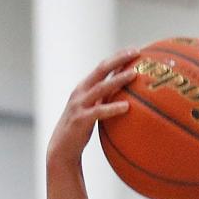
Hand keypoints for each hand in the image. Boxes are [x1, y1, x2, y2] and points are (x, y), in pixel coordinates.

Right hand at [46, 48, 139, 167]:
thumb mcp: (95, 110)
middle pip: (101, 70)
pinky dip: (113, 108)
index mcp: (85, 87)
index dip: (118, 57)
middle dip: (118, 59)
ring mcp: (79, 104)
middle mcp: (81, 91)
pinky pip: (99, 111)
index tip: (135, 50)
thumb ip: (107, 100)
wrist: (63, 148)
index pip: (102, 67)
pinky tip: (127, 107)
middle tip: (136, 53)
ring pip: (101, 88)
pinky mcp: (81, 119)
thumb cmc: (82, 129)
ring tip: (134, 75)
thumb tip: (130, 96)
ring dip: (118, 80)